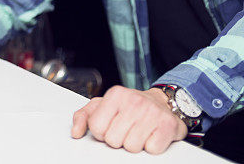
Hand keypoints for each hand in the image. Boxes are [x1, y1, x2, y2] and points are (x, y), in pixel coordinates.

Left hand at [71, 86, 187, 153]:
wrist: (162, 102)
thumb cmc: (130, 105)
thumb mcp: (103, 105)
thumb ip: (84, 116)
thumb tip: (75, 132)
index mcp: (115, 94)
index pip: (97, 127)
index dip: (102, 132)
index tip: (110, 126)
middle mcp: (134, 101)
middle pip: (113, 140)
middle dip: (118, 139)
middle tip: (126, 129)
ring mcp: (152, 113)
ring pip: (131, 147)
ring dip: (134, 143)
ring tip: (138, 131)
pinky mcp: (168, 126)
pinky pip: (151, 149)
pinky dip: (151, 146)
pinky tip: (151, 135)